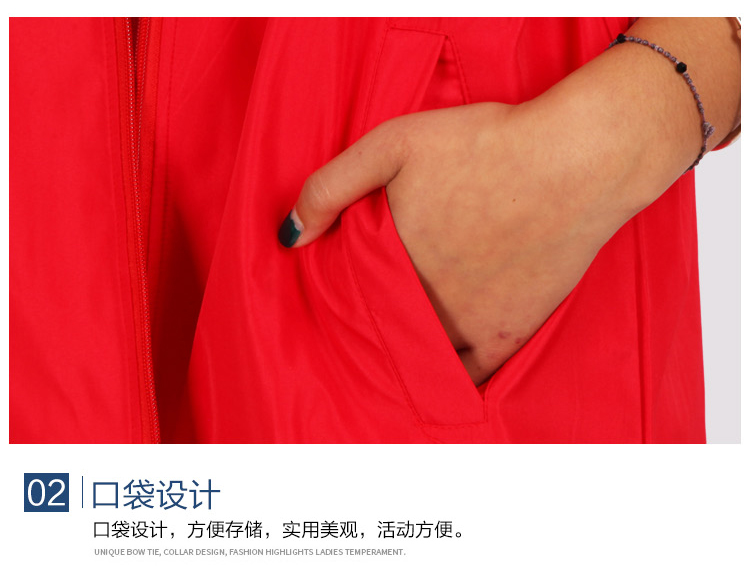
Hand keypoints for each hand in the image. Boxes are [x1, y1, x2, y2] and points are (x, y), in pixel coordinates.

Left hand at [278, 101, 640, 384]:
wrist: (572, 161)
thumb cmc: (485, 144)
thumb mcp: (392, 143)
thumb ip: (331, 188)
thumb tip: (291, 237)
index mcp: (389, 260)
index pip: (347, 296)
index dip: (343, 296)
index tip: (344, 292)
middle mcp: (421, 301)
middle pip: (381, 329)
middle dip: (371, 326)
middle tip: (374, 319)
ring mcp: (466, 325)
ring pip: (418, 357)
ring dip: (405, 355)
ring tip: (401, 345)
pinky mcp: (508, 335)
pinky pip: (468, 375)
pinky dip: (449, 376)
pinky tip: (440, 371)